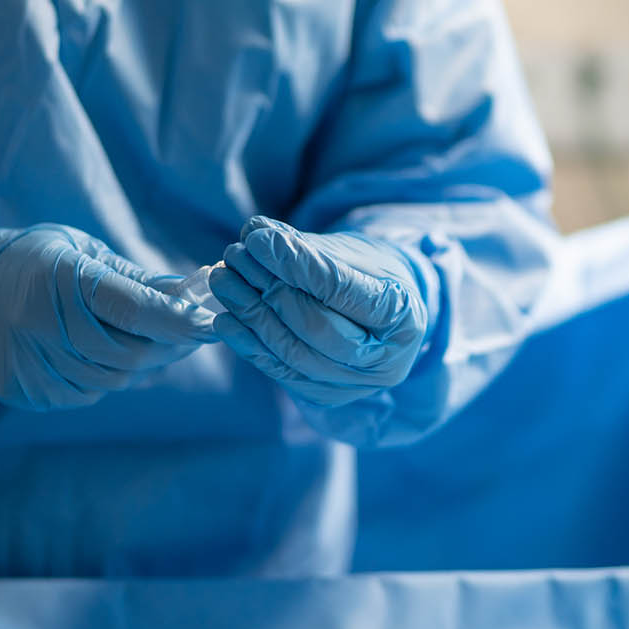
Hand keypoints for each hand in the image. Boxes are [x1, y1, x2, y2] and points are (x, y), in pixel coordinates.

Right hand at [0, 223, 215, 409]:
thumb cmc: (34, 260)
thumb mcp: (82, 251)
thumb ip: (137, 278)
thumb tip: (194, 292)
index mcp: (62, 281)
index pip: (136, 310)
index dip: (180, 320)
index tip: (211, 321)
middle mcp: (45, 327)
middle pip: (134, 353)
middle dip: (171, 343)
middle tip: (193, 330)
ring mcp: (34, 365)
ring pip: (117, 379)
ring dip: (142, 361)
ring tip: (141, 337)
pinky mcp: (29, 392)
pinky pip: (90, 393)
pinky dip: (107, 376)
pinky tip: (96, 352)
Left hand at [208, 216, 430, 406]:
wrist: (382, 317)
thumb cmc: (370, 277)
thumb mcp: (352, 253)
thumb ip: (308, 248)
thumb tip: (256, 233)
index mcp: (404, 317)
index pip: (342, 290)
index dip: (296, 264)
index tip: (256, 238)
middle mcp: (385, 360)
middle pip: (317, 328)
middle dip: (269, 290)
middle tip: (235, 255)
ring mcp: (354, 385)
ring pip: (294, 353)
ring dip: (250, 314)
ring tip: (224, 279)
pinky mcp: (324, 395)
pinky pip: (281, 372)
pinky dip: (249, 345)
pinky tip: (226, 318)